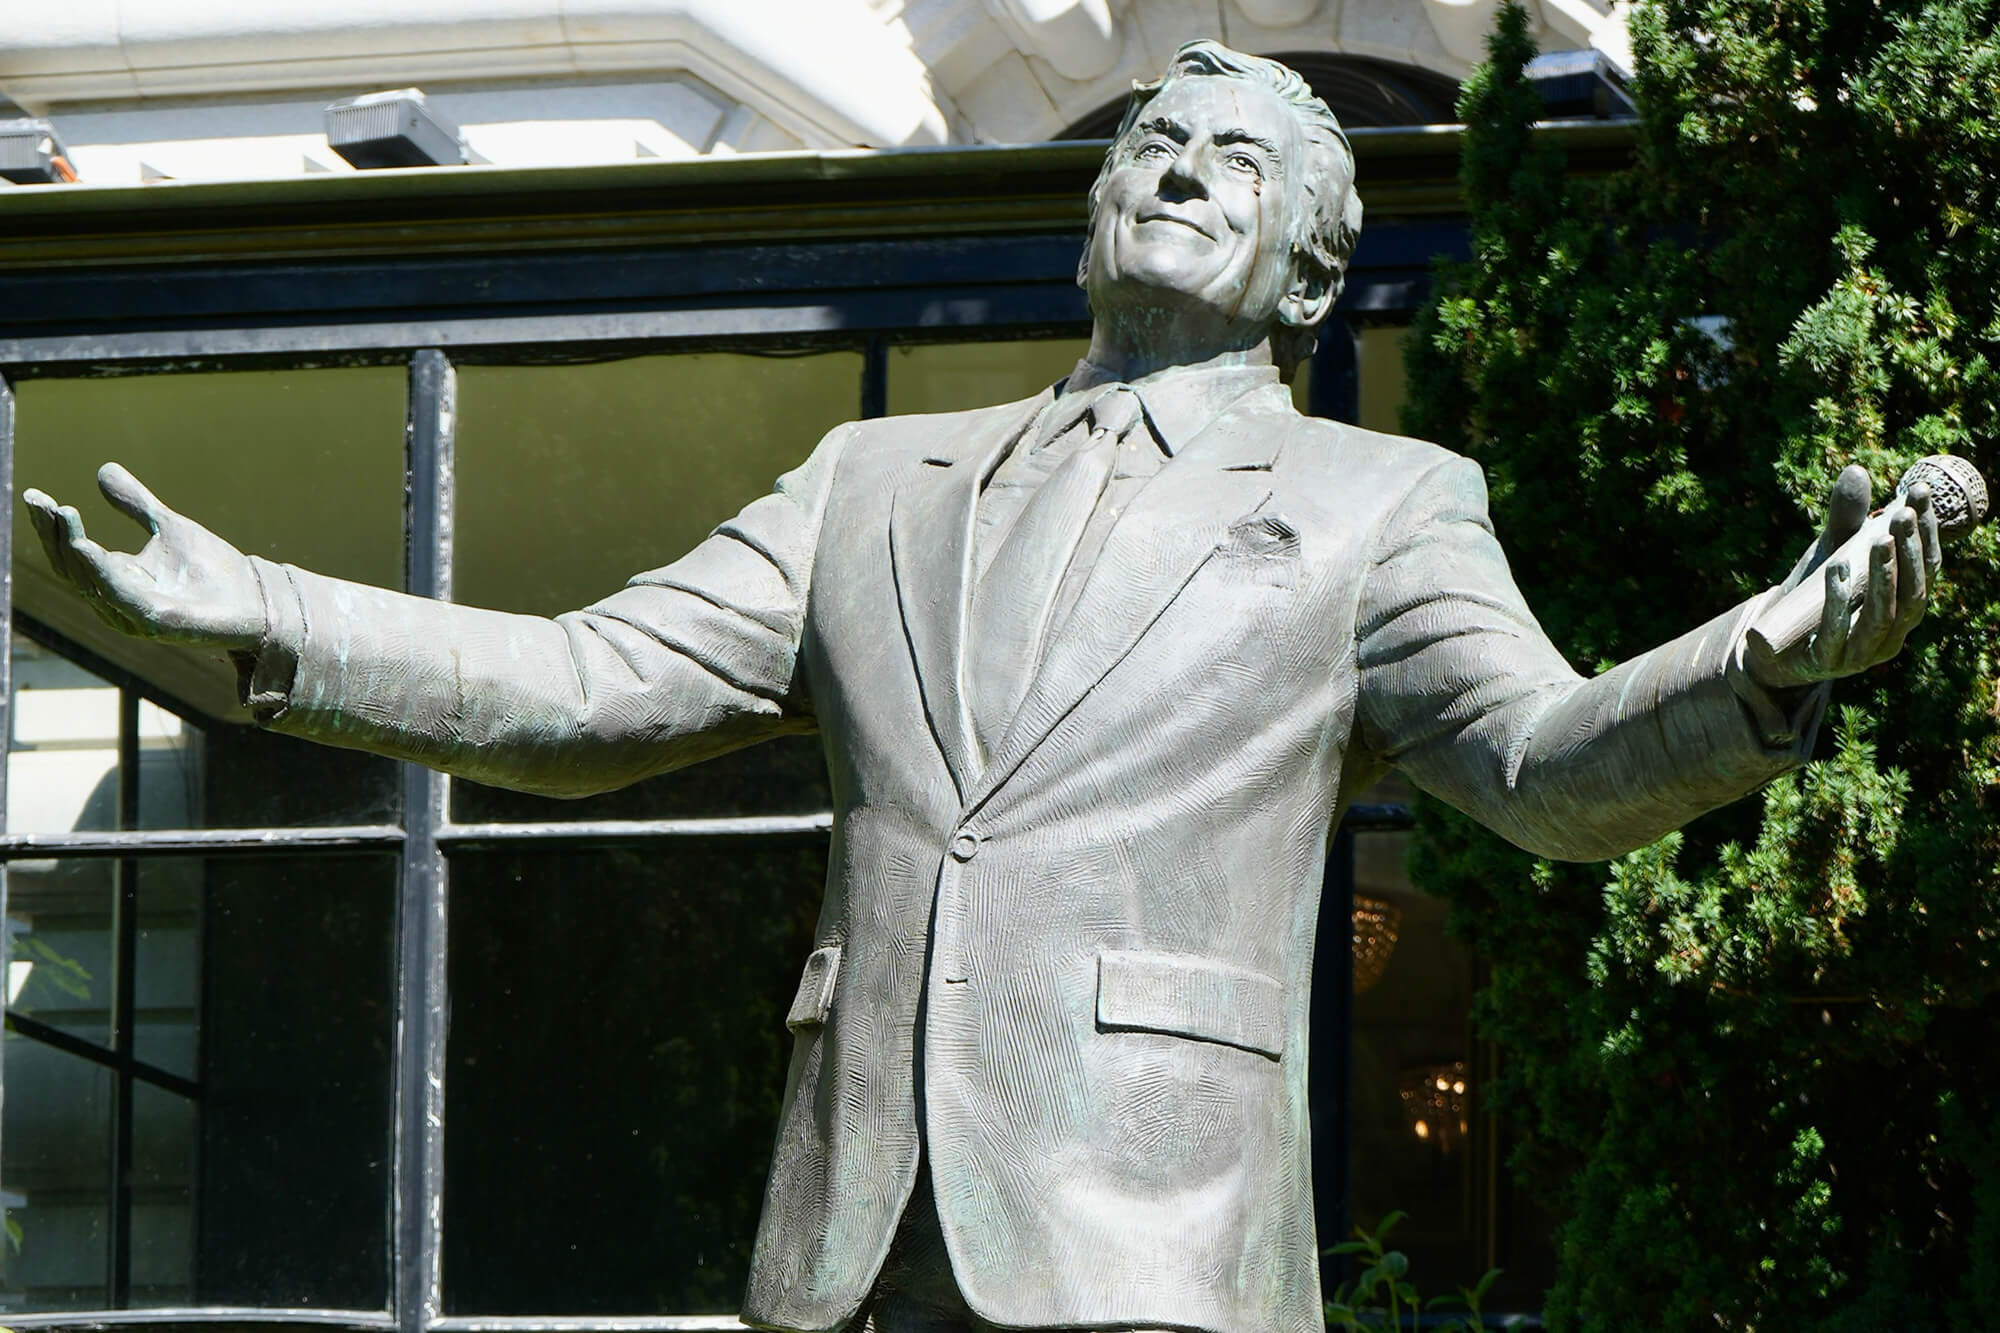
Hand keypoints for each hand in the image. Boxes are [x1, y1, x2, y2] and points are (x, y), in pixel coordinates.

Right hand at [23, 463, 266, 648]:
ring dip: (72, 549)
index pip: (70, 552)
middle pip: (71, 568)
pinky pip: (119, 596)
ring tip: (62, 515)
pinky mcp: (156, 622)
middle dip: (53, 535)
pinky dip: (100, 572)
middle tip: (42, 503)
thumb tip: (102, 469)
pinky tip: (86, 546)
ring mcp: (134, 614)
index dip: (52, 526)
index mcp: (116, 577)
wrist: (257, 598)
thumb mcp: (168, 525)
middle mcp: (117, 599)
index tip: (36, 496)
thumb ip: (135, 503)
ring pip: (89, 582)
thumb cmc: (213, 569)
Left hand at [1745, 463, 1942, 688]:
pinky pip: (1837, 631)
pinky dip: (1838, 599)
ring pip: (1884, 614)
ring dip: (1885, 576)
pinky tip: (1837, 570)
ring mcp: (1862, 651)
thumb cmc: (1813, 597)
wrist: (1773, 647)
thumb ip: (1845, 519)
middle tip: (1903, 514)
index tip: (1919, 494)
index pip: (1927, 568)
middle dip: (1911, 551)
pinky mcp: (1827, 661)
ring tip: (1880, 540)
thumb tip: (1857, 470)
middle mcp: (1892, 632)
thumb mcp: (1830, 553)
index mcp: (1903, 605)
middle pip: (1914, 591)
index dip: (1927, 532)